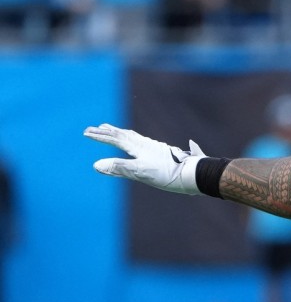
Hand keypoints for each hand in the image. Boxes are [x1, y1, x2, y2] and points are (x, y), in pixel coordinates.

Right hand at [84, 123, 206, 194]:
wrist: (192, 173)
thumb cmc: (167, 174)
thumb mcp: (140, 172)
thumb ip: (119, 168)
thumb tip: (96, 165)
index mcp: (138, 147)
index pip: (115, 139)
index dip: (100, 136)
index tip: (86, 132)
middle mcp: (145, 144)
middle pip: (123, 135)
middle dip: (108, 132)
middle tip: (96, 127)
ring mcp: (154, 148)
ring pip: (133, 137)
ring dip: (121, 133)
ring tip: (113, 131)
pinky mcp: (161, 153)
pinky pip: (141, 142)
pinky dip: (133, 140)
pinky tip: (139, 144)